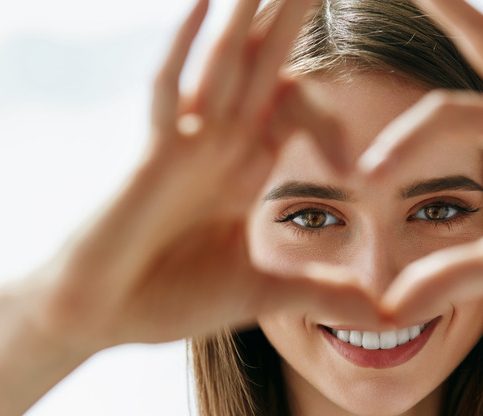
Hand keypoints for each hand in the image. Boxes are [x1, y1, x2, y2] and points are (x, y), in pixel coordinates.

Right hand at [20, 0, 378, 352]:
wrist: (99, 317)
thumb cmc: (168, 300)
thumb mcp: (262, 294)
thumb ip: (320, 294)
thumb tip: (384, 316)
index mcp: (245, 168)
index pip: (292, 110)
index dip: (325, 114)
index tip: (357, 140)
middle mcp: (219, 145)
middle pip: (263, 67)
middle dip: (290, 19)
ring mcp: (186, 145)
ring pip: (224, 64)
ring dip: (248, 16)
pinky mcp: (153, 156)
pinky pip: (169, 92)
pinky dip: (184, 49)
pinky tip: (204, 4)